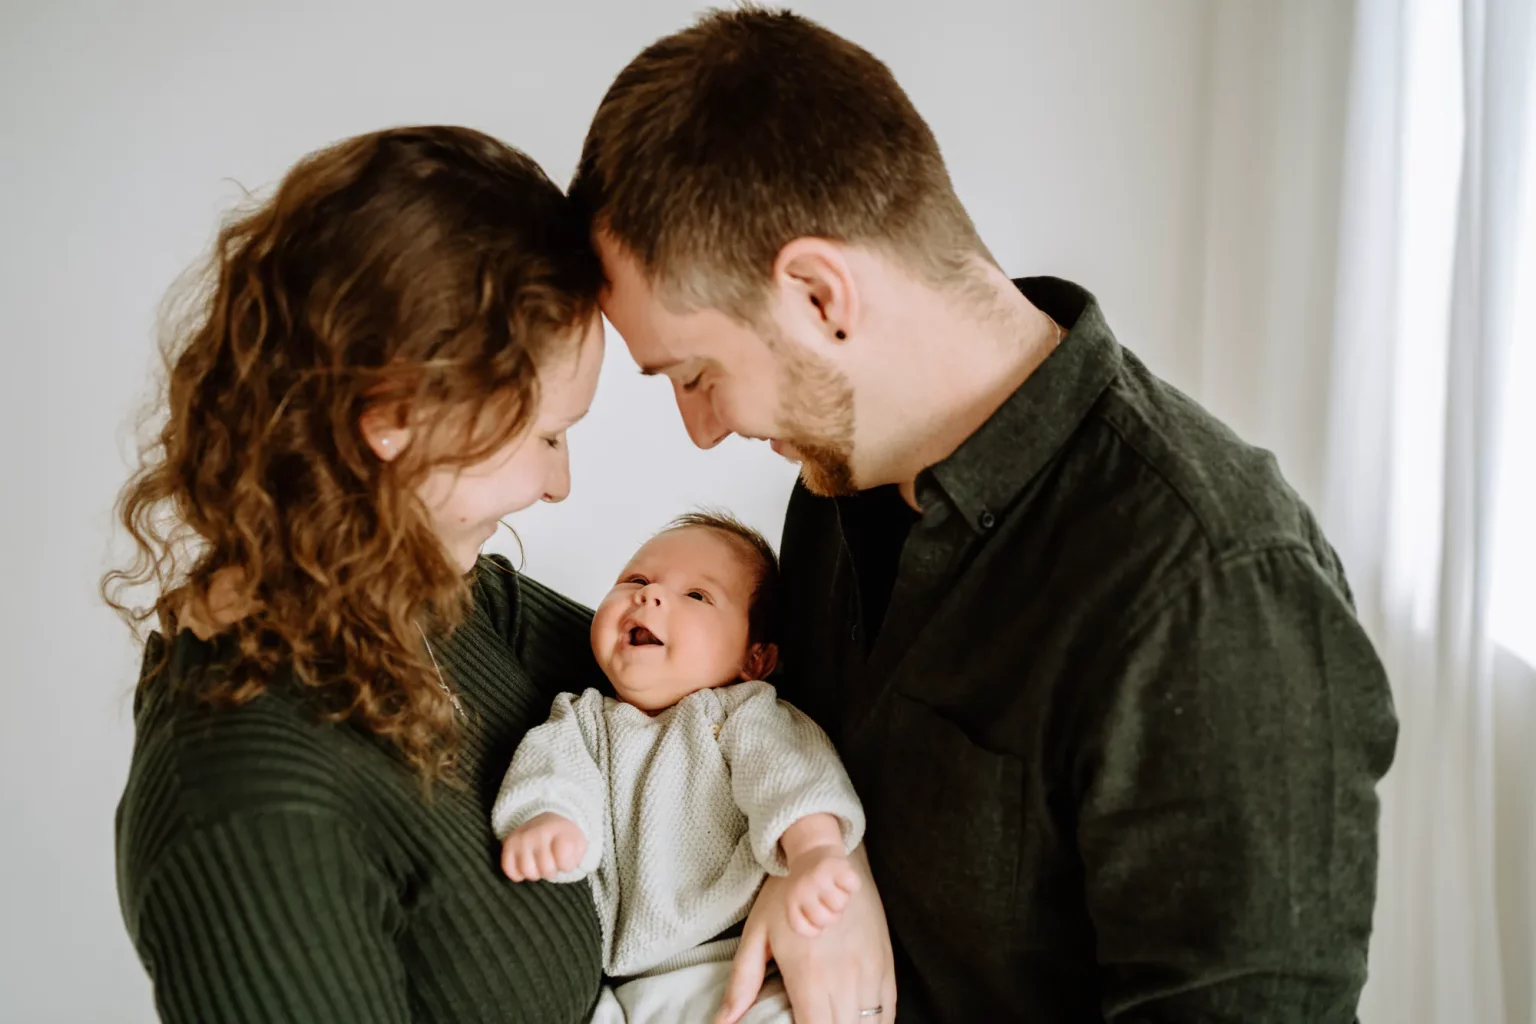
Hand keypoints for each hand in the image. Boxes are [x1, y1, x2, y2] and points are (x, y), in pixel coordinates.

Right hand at [500, 812, 585, 881]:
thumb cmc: (563, 838)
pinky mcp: (508, 845)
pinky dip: (518, 873)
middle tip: (552, 862)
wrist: (545, 821)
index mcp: (561, 831)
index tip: (566, 858)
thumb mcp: (579, 843)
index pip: (565, 861)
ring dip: (535, 873)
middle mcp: (539, 833)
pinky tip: (526, 863)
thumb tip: (564, 867)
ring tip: (539, 863)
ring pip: (527, 872)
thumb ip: (577, 857)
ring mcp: (522, 839)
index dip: (567, 866)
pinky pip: (510, 870)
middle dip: (551, 871)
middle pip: (546, 870)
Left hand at [715, 845, 894, 1023]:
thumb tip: (720, 1023)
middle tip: (818, 1023)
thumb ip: (742, 983)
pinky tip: (862, 1022)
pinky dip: (877, 1022)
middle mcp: (844, 979)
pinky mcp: (885, 962)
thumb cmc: (785, 895)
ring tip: (838, 1022)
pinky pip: (889, 1009)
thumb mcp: (757, 935)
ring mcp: (869, 971)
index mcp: (809, 978)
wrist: (824, 856)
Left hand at [783, 844, 860, 936]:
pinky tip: (843, 878)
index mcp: (791, 900)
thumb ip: (809, 918)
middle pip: (825, 919)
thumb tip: (822, 926)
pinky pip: (853, 886)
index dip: (814, 927)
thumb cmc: (810, 885)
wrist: (812, 850)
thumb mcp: (800, 901)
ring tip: (836, 888)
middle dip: (832, 914)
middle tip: (829, 901)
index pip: (801, 928)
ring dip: (843, 899)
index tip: (816, 915)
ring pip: (840, 905)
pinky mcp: (836, 866)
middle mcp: (803, 889)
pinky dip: (853, 884)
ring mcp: (819, 877)